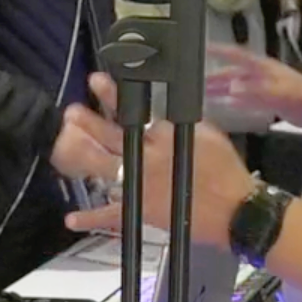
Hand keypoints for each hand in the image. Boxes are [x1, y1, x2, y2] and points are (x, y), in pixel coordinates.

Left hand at [56, 74, 253, 245]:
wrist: (236, 210)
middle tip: (71, 111)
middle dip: (89, 122)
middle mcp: (148, 157)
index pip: (135, 112)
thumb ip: (182, 122)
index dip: (113, 96)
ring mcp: (141, 185)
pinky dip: (91, 218)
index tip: (96, 82)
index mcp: (166, 135)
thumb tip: (165, 114)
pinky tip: (72, 219)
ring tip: (64, 142)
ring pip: (106, 167)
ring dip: (84, 153)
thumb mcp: (208, 134)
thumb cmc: (227, 170)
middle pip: (112, 136)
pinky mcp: (142, 211)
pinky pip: (112, 215)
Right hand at [205, 46, 301, 128]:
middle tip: (197, 82)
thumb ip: (254, 91)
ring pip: (238, 85)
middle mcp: (262, 74)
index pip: (236, 55)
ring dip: (222, 88)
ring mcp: (265, 87)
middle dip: (215, 76)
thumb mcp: (278, 93)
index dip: (220, 51)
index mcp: (263, 67)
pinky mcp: (270, 100)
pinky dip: (235, 100)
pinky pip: (246, 97)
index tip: (203, 48)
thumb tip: (231, 87)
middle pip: (233, 73)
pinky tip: (227, 104)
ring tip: (204, 93)